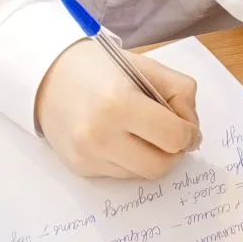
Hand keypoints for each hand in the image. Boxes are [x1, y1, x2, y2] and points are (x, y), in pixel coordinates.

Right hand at [35, 40, 200, 178]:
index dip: (188, 133)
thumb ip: (181, 93)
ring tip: (143, 132)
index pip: (173, 137)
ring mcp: (87, 156)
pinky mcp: (80, 168)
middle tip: (171, 135)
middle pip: (160, 166)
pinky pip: (121, 174)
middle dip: (174, 152)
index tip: (186, 126)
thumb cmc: (102, 67)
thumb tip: (192, 132)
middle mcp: (100, 136)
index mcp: (119, 104)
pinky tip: (121, 137)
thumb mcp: (147, 67)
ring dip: (152, 157)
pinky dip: (130, 160)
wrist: (50, 75)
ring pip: (141, 174)